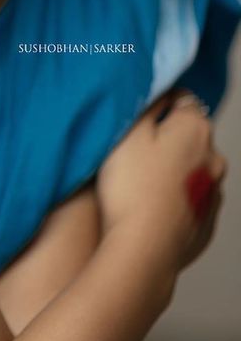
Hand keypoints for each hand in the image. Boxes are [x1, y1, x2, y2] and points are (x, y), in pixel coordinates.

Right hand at [96, 88, 226, 274]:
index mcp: (195, 128)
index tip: (132, 118)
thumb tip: (158, 91)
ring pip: (190, 165)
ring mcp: (213, 192)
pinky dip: (173, 194)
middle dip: (163, 136)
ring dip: (170, 166)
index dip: (154, 104)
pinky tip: (149, 203)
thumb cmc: (131, 187)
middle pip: (186, 133)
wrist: (144, 250)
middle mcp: (214, 157)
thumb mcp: (126, 130)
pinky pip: (188, 196)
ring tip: (137, 180)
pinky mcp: (206, 221)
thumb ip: (145, 102)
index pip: (180, 97)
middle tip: (129, 149)